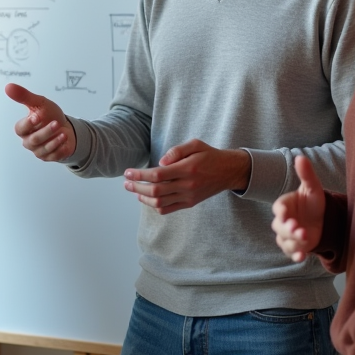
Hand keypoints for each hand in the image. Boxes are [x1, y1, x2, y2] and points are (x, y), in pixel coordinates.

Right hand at [5, 83, 75, 161]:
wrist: (66, 126)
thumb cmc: (50, 115)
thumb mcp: (39, 103)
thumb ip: (24, 96)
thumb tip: (8, 87)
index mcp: (24, 128)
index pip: (20, 129)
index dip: (28, 123)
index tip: (37, 116)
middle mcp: (29, 141)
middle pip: (34, 140)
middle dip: (46, 132)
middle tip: (55, 123)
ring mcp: (39, 150)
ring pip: (44, 149)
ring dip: (55, 141)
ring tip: (63, 133)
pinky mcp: (49, 156)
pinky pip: (53, 156)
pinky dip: (60, 148)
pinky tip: (65, 141)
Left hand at [123, 140, 250, 214]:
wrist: (229, 171)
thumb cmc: (209, 155)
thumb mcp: (195, 144)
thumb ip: (176, 151)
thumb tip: (160, 162)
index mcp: (187, 169)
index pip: (157, 175)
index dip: (140, 175)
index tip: (128, 172)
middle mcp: (187, 185)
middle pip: (155, 191)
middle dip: (137, 187)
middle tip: (126, 183)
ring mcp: (189, 196)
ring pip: (160, 202)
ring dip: (143, 198)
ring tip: (134, 191)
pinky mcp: (190, 203)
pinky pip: (169, 209)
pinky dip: (155, 206)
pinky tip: (147, 199)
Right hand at [271, 155, 325, 261]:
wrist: (321, 218)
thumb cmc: (313, 201)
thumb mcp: (313, 188)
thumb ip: (306, 174)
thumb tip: (300, 157)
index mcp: (284, 205)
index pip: (278, 208)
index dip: (280, 212)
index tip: (284, 214)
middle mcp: (283, 221)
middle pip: (279, 227)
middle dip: (287, 229)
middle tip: (297, 228)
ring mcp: (288, 235)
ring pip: (285, 241)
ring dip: (293, 242)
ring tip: (305, 239)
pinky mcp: (296, 246)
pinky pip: (291, 252)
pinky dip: (295, 256)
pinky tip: (302, 257)